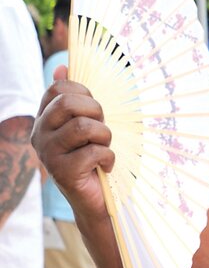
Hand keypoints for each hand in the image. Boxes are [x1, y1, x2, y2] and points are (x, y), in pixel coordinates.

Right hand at [32, 78, 114, 218]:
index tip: (94, 110)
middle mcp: (39, 134)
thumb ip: (74, 98)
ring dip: (105, 136)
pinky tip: (105, 167)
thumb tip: (62, 67)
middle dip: (96, 112)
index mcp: (44, 119)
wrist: (99, 200)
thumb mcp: (87, 124)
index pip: (59, 88)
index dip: (84, 93)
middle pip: (68, 103)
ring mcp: (48, 154)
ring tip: (104, 149)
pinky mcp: (62, 172)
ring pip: (83, 126)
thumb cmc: (95, 158)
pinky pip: (94, 151)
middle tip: (102, 131)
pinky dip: (109, 158)